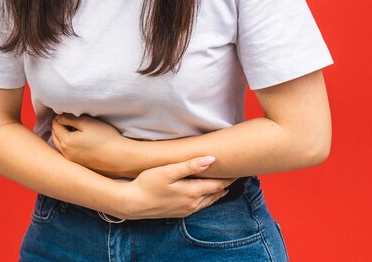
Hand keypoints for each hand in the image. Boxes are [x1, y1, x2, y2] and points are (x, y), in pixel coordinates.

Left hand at [51, 113, 128, 176]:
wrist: (121, 158)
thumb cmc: (106, 138)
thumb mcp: (87, 123)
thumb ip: (69, 118)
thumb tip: (59, 117)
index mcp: (66, 142)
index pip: (55, 126)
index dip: (57, 117)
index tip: (62, 111)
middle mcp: (66, 155)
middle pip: (55, 137)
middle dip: (57, 127)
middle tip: (63, 118)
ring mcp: (73, 162)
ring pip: (60, 147)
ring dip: (61, 137)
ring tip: (69, 129)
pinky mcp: (81, 167)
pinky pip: (69, 154)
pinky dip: (68, 146)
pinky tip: (77, 142)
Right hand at [109, 156, 236, 219]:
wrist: (133, 203)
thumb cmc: (147, 184)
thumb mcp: (167, 171)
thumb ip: (190, 166)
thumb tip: (211, 159)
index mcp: (192, 192)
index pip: (217, 184)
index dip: (229, 176)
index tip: (238, 168)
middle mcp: (193, 204)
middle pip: (216, 193)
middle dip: (226, 183)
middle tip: (236, 173)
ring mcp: (186, 210)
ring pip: (209, 201)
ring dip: (218, 192)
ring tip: (226, 183)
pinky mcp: (180, 212)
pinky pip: (200, 206)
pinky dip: (208, 198)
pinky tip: (207, 194)